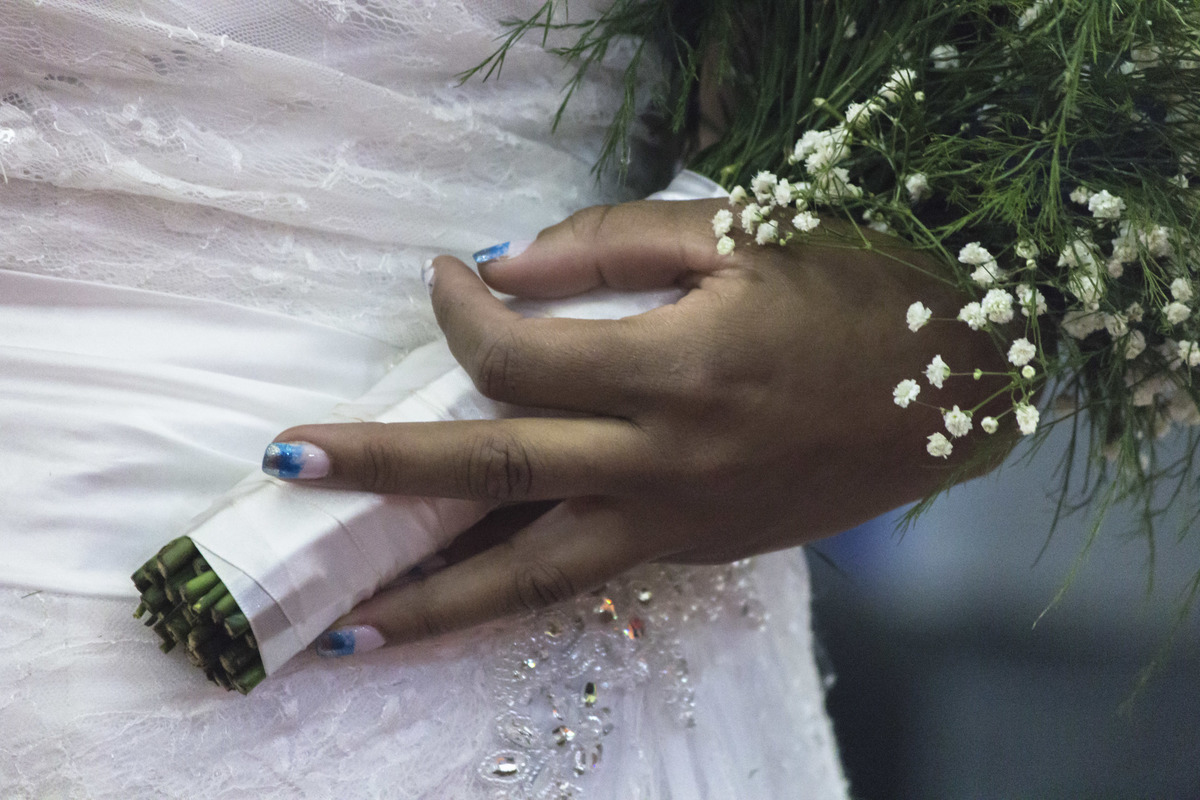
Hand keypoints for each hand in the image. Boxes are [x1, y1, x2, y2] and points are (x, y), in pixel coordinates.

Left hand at [272, 198, 1009, 650]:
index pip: (518, 355)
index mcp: (680, 368)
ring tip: (346, 625)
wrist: (962, 392)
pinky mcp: (693, 549)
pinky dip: (508, 594)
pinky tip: (455, 601)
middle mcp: (667, 461)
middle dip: (381, 469)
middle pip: (495, 475)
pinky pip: (582, 577)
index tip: (442, 280)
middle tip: (288, 462)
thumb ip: (609, 246)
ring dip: (432, 596)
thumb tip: (498, 267)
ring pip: (531, 571)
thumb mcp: (743, 231)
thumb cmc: (860, 292)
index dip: (460, 313)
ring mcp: (678, 521)